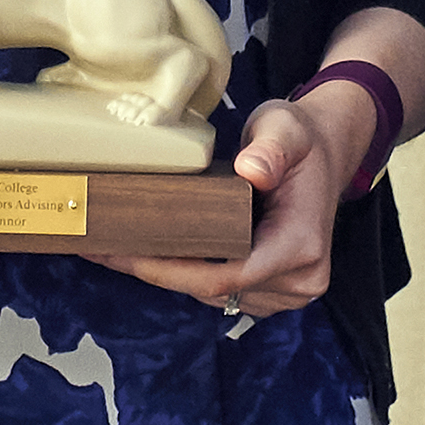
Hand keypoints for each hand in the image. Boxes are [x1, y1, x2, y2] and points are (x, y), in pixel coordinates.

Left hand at [98, 91, 344, 315]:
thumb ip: (271, 148)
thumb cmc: (301, 139)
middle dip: (155, 271)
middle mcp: (299, 280)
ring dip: (166, 275)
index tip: (125, 254)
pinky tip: (149, 253)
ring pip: (213, 295)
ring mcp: (287, 291)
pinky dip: (185, 273)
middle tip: (99, 248)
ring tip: (114, 249)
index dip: (171, 271)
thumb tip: (253, 171)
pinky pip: (221, 290)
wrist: (325, 153)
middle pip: (213, 291)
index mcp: (300, 246)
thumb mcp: (286, 128)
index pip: (227, 276)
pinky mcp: (272, 289)